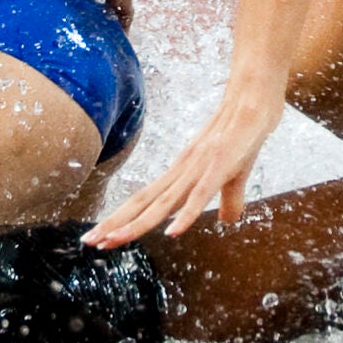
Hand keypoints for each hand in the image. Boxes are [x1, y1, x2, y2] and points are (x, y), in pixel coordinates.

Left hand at [85, 71, 286, 246]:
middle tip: (89, 242)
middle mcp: (181, 173)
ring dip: (138, 224)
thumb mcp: (235, 175)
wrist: (253, 100)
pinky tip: (171, 232)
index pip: (145, 201)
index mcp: (181, 175)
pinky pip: (199, 195)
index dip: (122, 219)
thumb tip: (228, 221)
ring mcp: (198, 170)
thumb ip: (229, 199)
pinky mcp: (218, 167)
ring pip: (163, 203)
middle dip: (116, 224)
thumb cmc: (241, 136)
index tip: (99, 237)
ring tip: (114, 240)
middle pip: (143, 203)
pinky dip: (185, 215)